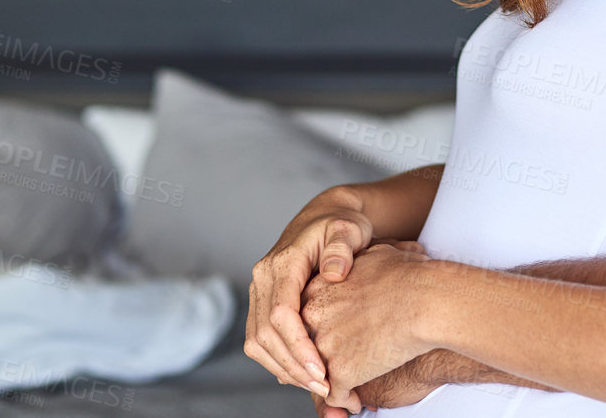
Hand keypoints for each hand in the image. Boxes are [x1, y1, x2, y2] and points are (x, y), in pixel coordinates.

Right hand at [245, 195, 374, 395]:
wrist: (326, 218)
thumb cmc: (341, 225)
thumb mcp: (348, 229)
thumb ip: (341, 248)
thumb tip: (333, 273)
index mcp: (282, 263)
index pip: (281, 314)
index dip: (299, 346)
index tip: (322, 371)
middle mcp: (263, 278)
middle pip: (265, 334)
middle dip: (292, 366)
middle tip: (324, 388)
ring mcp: (259, 291)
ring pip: (256, 342)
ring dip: (283, 368)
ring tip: (316, 386)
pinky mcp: (262, 303)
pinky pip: (259, 340)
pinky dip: (277, 361)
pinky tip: (303, 373)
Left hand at [302, 243, 436, 407]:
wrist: (425, 300)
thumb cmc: (410, 275)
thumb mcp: (373, 257)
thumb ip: (354, 266)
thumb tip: (359, 265)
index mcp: (318, 288)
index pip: (308, 317)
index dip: (323, 331)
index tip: (338, 341)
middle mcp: (312, 315)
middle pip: (306, 345)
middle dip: (319, 360)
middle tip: (335, 369)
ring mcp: (323, 344)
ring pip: (317, 373)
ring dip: (331, 384)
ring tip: (350, 392)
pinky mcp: (339, 370)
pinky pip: (333, 395)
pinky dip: (345, 401)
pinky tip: (357, 402)